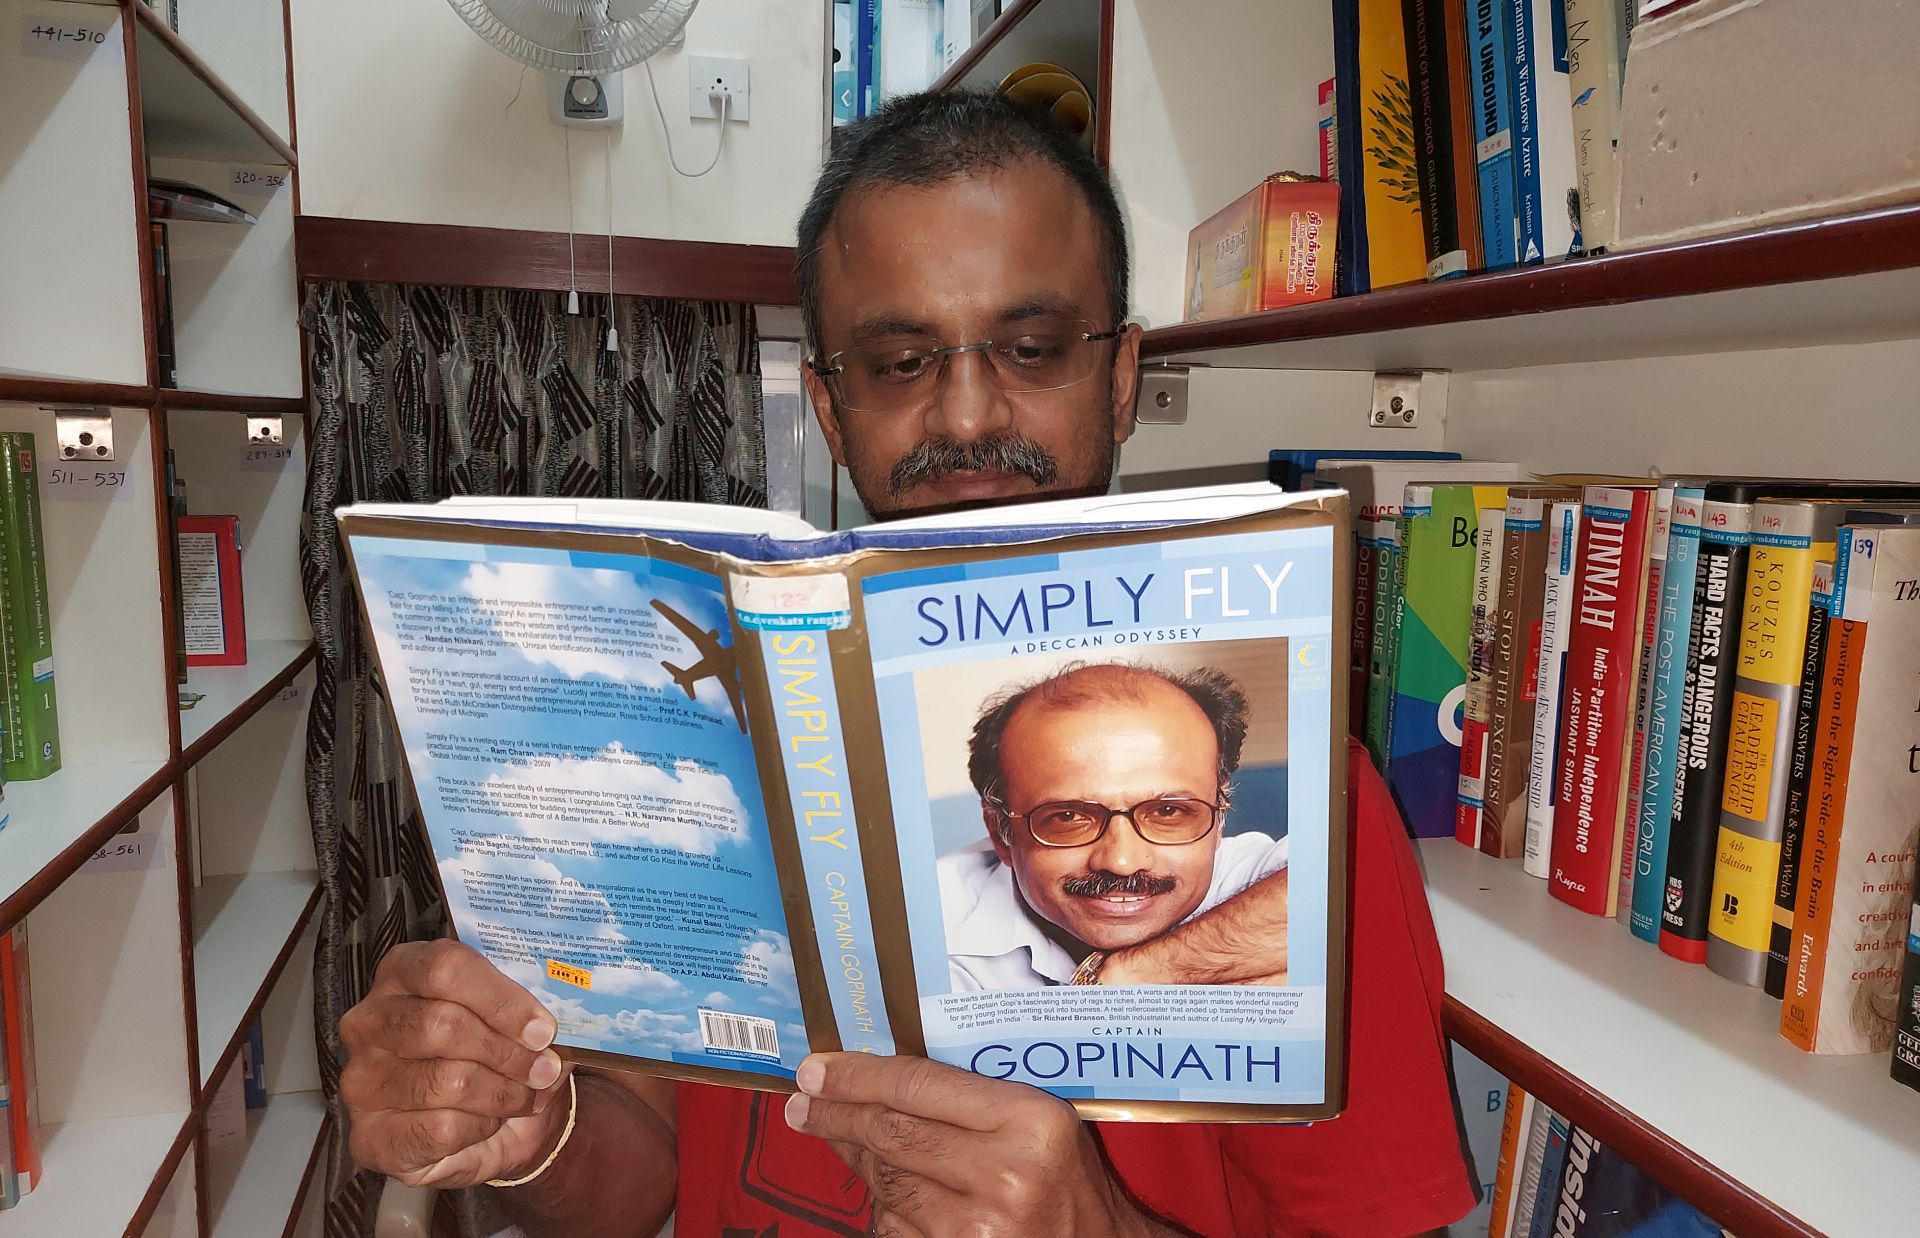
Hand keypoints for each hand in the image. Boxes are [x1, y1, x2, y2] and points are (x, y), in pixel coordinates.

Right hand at [339, 940, 572, 1188]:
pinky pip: (439, 1129)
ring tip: (526, 1095)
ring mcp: (361, 1079)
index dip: (501, 1000)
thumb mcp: (516, 1018)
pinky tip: (491, 1121)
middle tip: (544, 1068)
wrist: (489, 1124)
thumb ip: (531, 1005)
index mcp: (403, 972)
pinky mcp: (369, 1135)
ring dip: (502, 1093)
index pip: (445, 968)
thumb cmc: (497, 1056)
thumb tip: (563, 1012)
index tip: (543, 1028)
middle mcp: (370, 1020)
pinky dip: (482, 1127)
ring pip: (446, 1080)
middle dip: (506, 1051)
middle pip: (441, 1024)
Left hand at [783, 1053, 1172, 1237]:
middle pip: (891, 1134)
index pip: (918, 1086)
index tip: (818, 1069)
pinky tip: (886, 1192)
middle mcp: (1005, 1174)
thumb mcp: (1041, 1118)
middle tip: (804, 1103)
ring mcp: (977, 1229)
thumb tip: (880, 1075)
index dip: (857, 1075)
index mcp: (1030, 1120)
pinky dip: (884, 1206)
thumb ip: (972, 1095)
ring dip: (856, 1159)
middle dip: (838, 1115)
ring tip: (838, 1137)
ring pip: (886, 1184)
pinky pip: (895, 1227)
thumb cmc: (1068, 1179)